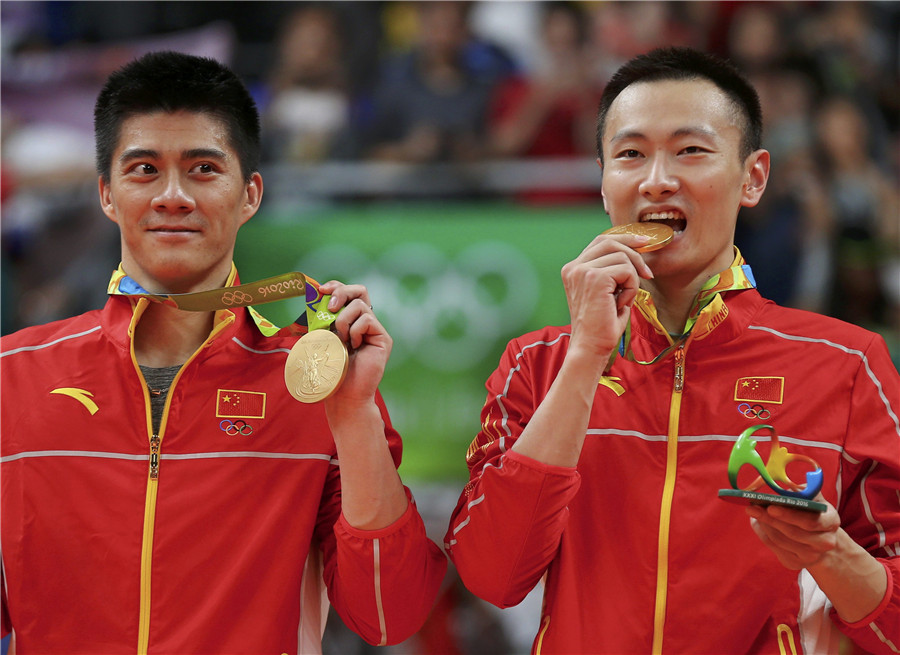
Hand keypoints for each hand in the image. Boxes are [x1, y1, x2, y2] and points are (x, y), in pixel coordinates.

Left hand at [317, 280, 390, 404]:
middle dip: (341, 292)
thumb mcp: (321, 338)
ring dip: (343, 321)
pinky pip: (367, 320)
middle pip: (360, 291)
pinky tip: (353, 347)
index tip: (320, 290)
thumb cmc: (331, 371)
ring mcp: (375, 330)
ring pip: (360, 305)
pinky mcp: (383, 338)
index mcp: (351, 321)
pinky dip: (354, 331)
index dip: (336, 286)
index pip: (348, 293)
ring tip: (340, 341)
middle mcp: (365, 323)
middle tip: (329, 307)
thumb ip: (322, 319)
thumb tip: (315, 296)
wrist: (343, 395)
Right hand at [560, 231, 653, 358]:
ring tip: (623, 300)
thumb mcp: (606, 293)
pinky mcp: (595, 278)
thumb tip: (635, 253)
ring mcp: (582, 271)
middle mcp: (574, 267)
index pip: (600, 241)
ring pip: (623, 257)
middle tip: (648, 272)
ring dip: (632, 279)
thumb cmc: (601, 325)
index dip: (624, 239)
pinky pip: (627, 270)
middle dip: (634, 251)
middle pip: (610, 241)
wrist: (590, 347)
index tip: (643, 243)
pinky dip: (631, 288)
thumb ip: (612, 271)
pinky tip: (622, 304)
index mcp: (573, 269)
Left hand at [746, 497, 840, 569]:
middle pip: (793, 532)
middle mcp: (825, 542)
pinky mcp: (796, 563)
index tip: (770, 507)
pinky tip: (757, 523)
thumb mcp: (813, 499)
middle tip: (752, 508)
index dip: (789, 515)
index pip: (810, 521)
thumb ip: (803, 491)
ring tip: (753, 512)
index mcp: (831, 522)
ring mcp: (811, 556)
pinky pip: (774, 547)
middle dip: (770, 519)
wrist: (820, 539)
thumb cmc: (813, 513)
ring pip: (780, 540)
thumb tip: (785, 487)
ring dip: (764, 525)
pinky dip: (762, 534)